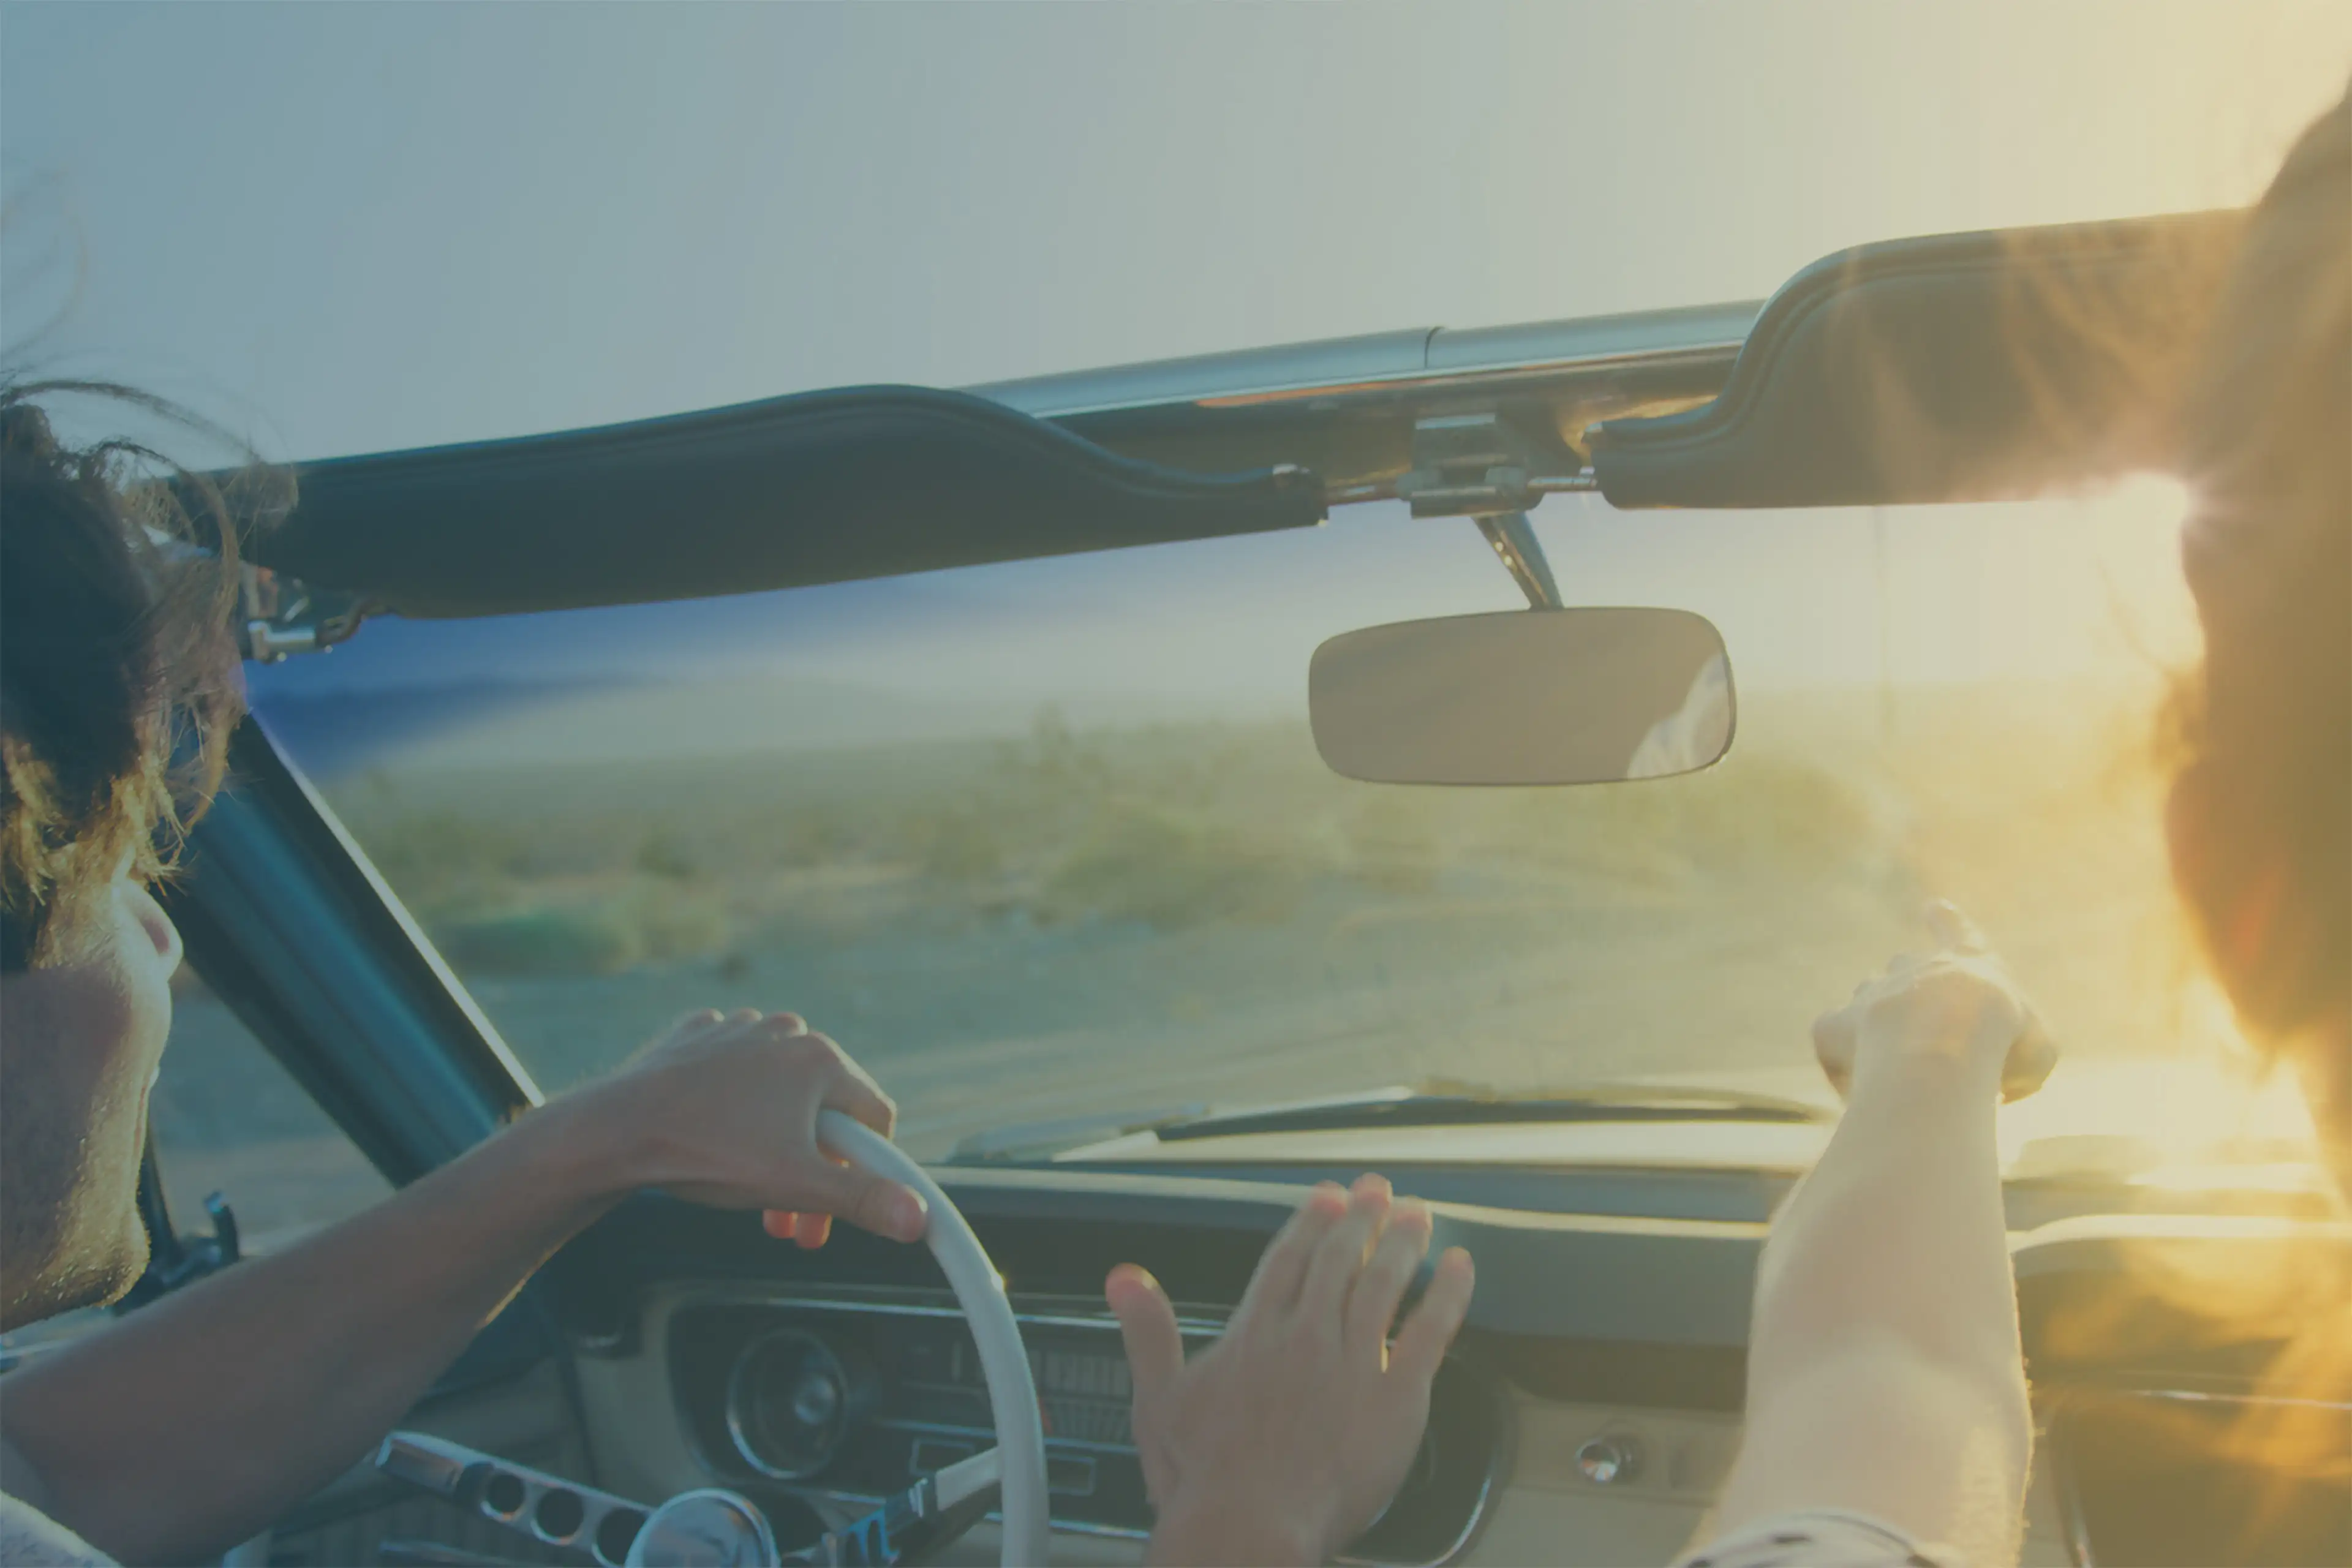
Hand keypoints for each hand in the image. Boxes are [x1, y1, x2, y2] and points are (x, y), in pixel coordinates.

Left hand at [566, 1008, 926, 1246]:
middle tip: (787, 1221)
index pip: (874, 1119)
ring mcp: (737, 1029)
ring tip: (745, 1182)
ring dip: (774, 1142)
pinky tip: (713, 1137)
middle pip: (824, 1111)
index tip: (835, 1212)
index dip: (864, 1174)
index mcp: (820, 1060)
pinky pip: (731, 1073)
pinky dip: (731, 1108)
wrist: (615, 1130)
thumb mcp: (795, 1185)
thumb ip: (862, 1199)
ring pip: (777, 1093)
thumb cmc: (705, 1153)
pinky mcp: (696, 1036)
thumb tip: (919, 1218)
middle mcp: (785, 1032)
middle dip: (812, 1170)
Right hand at [1106, 1175, 1475, 1566]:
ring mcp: (1353, 1364)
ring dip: (1402, 1243)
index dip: (1310, 1224)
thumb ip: (1147, 1332)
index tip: (1330, 1198)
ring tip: (1416, 1215)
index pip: (1287, 1261)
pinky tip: (1459, 1268)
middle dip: (1360, 1220)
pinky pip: (1430, 1333)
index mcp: (1254, 1335)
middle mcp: (1305, 1337)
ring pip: (1383, 1284)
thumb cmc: (1202, 1480)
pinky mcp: (1395, 1399)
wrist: (1247, 1530)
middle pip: (1339, 1261)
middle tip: (1377, 1191)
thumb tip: (1123, 1278)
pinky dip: (1448, 1295)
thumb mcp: (1158, 1399)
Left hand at [1812, 901, 2057, 1102]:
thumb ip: (2021, 1064)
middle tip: (1925, 1033)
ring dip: (1878, 1030)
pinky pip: (1831, 1042)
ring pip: (1867, 1001)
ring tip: (1896, 1066)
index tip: (1934, 907)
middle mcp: (1914, 969)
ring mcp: (1872, 993)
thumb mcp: (2036, 1053)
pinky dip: (1842, 1067)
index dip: (1949, 923)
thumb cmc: (2003, 1040)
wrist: (1948, 1037)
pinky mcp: (1836, 1024)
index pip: (1959, 933)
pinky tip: (1860, 1093)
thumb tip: (2002, 1089)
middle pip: (1904, 967)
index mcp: (1968, 964)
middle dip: (1910, 990)